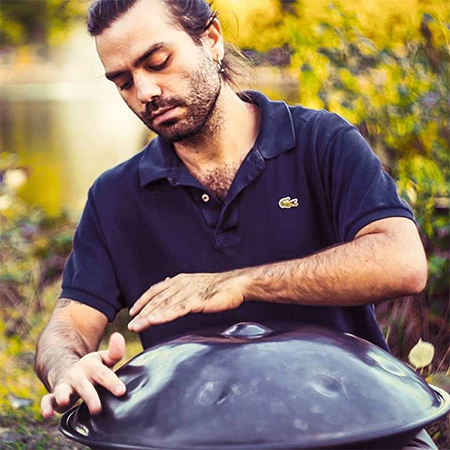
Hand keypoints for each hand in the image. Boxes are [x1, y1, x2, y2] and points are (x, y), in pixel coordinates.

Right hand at [40, 332, 126, 417]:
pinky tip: (47, 413)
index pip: (103, 373)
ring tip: (63, 402)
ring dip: (62, 396)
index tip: (121, 391)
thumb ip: (115, 352)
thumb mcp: (103, 359)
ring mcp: (64, 385)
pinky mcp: (54, 397)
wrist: (68, 371)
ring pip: (62, 391)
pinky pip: (47, 401)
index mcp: (90, 366)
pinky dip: (46, 407)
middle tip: (97, 409)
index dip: (112, 382)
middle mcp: (76, 375)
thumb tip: (118, 336)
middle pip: (83, 385)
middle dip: (90, 397)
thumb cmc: (92, 369)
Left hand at [128, 272, 247, 331]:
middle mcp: (181, 284)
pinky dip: (164, 315)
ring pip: (164, 305)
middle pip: (157, 299)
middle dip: (142, 312)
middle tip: (131, 325)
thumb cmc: (219, 287)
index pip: (156, 290)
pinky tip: (155, 321)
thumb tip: (172, 290)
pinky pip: (177, 309)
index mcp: (180, 280)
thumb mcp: (197, 285)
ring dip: (149, 316)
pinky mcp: (197, 300)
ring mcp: (188, 292)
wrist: (236, 284)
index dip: (143, 300)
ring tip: (137, 326)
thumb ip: (183, 289)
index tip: (133, 311)